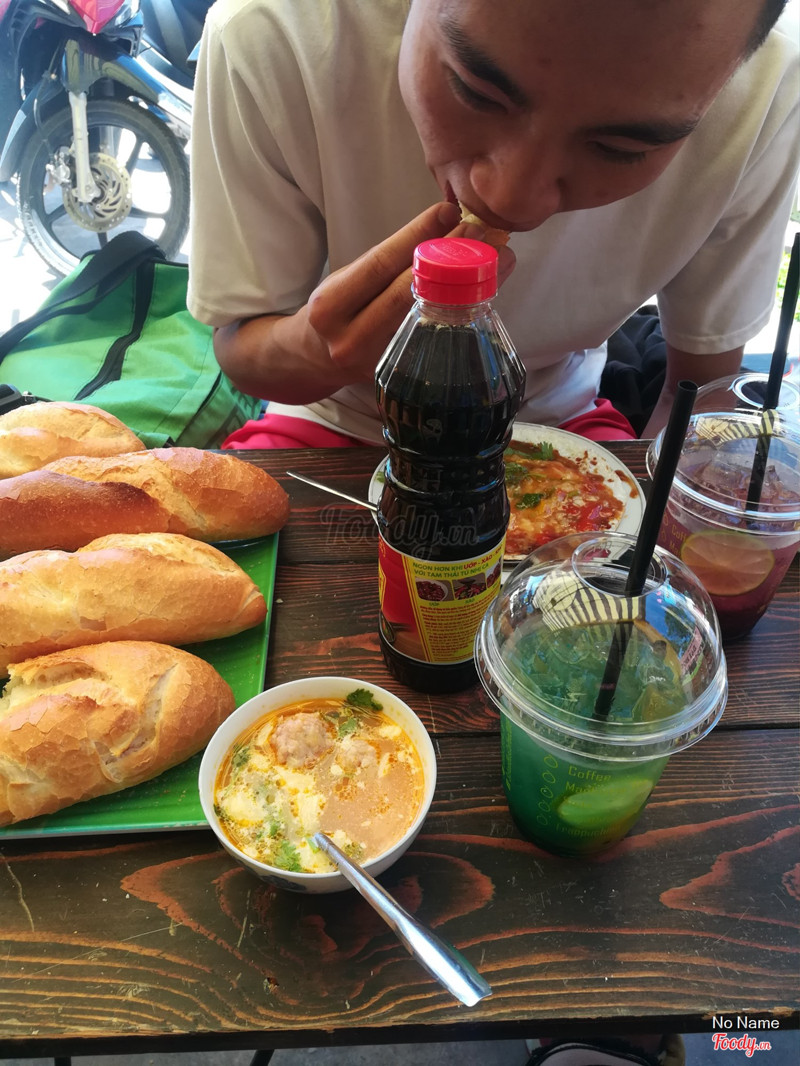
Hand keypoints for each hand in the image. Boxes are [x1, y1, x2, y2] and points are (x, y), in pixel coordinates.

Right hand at [305, 200, 515, 379]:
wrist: (314, 359)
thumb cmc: (338, 310)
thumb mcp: (347, 279)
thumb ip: (388, 260)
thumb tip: (444, 221)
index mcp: (330, 306)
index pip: (379, 265)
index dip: (415, 236)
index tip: (447, 210)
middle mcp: (349, 338)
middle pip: (406, 294)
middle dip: (446, 259)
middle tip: (479, 231)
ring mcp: (375, 363)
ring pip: (427, 319)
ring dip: (466, 286)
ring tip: (496, 258)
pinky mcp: (398, 377)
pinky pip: (434, 341)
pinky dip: (462, 313)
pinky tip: (485, 293)